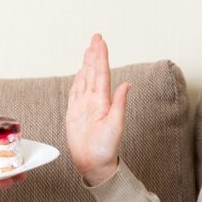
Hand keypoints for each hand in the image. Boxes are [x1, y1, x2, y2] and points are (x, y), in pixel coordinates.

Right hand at [65, 33, 129, 185]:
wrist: (94, 163)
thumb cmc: (106, 148)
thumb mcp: (115, 126)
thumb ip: (119, 104)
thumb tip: (127, 84)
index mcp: (103, 101)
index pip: (102, 73)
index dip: (101, 56)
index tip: (100, 41)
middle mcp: (94, 100)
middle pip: (93, 72)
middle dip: (94, 54)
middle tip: (96, 37)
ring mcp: (84, 106)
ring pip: (85, 79)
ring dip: (87, 63)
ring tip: (89, 49)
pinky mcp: (74, 113)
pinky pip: (75, 92)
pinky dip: (78, 80)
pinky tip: (80, 72)